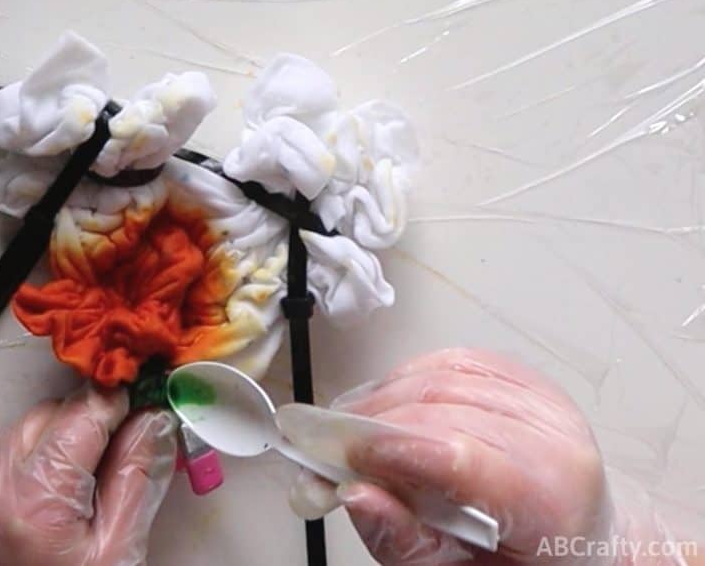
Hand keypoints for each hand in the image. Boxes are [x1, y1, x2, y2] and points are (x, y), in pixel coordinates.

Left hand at [0, 385, 176, 565]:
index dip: (121, 405)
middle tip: (113, 464)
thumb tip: (154, 420)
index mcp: (35, 495)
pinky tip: (43, 504)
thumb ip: (137, 478)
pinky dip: (24, 468)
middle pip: (52, 414)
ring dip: (54, 446)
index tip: (144, 408)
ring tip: (75, 493)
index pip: (87, 409)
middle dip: (87, 428)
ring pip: (22, 433)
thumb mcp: (117, 552)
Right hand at [284, 348, 694, 564]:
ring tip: (349, 430)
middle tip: (324, 450)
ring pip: (440, 375)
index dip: (391, 448)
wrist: (581, 540)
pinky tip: (387, 406)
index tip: (340, 457)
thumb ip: (406, 543)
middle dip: (371, 424)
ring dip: (381, 398)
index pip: (459, 455)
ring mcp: (542, 400)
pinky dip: (407, 378)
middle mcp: (555, 437)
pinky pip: (451, 359)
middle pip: (442, 408)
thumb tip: (356, 496)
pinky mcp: (524, 377)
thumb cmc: (523, 560)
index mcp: (550, 498)